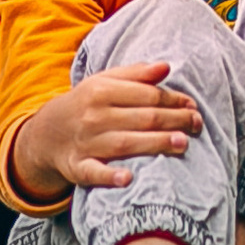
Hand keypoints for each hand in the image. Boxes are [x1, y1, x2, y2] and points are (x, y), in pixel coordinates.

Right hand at [11, 61, 201, 195]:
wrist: (47, 132)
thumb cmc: (87, 104)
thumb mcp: (104, 81)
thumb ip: (136, 74)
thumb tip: (166, 67)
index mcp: (101, 90)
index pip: (145, 94)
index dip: (172, 99)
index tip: (192, 105)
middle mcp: (94, 115)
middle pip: (140, 118)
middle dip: (172, 120)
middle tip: (197, 124)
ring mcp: (85, 142)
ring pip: (124, 143)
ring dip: (154, 143)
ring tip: (181, 144)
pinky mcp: (77, 167)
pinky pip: (93, 172)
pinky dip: (109, 176)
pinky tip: (128, 178)